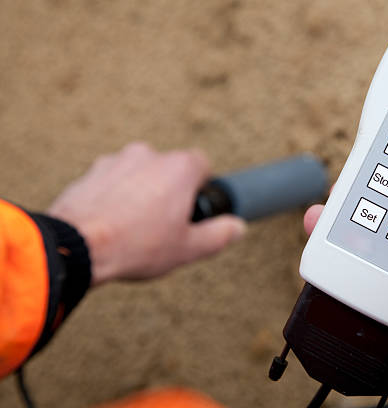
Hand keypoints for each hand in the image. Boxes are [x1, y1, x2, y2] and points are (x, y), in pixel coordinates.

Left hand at [48, 142, 245, 285]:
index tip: (193, 209)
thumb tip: (237, 227)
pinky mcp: (91, 172)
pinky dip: (115, 196)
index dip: (201, 187)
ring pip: (140, 174)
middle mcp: (149, 155)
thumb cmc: (137, 245)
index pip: (203, 164)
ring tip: (134, 227)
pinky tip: (112, 223)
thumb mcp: (189, 248)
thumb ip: (219, 235)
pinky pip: (113, 181)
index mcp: (179, 168)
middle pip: (169, 169)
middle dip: (169, 191)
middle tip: (163, 224)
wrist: (77, 246)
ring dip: (141, 192)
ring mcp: (116, 160)